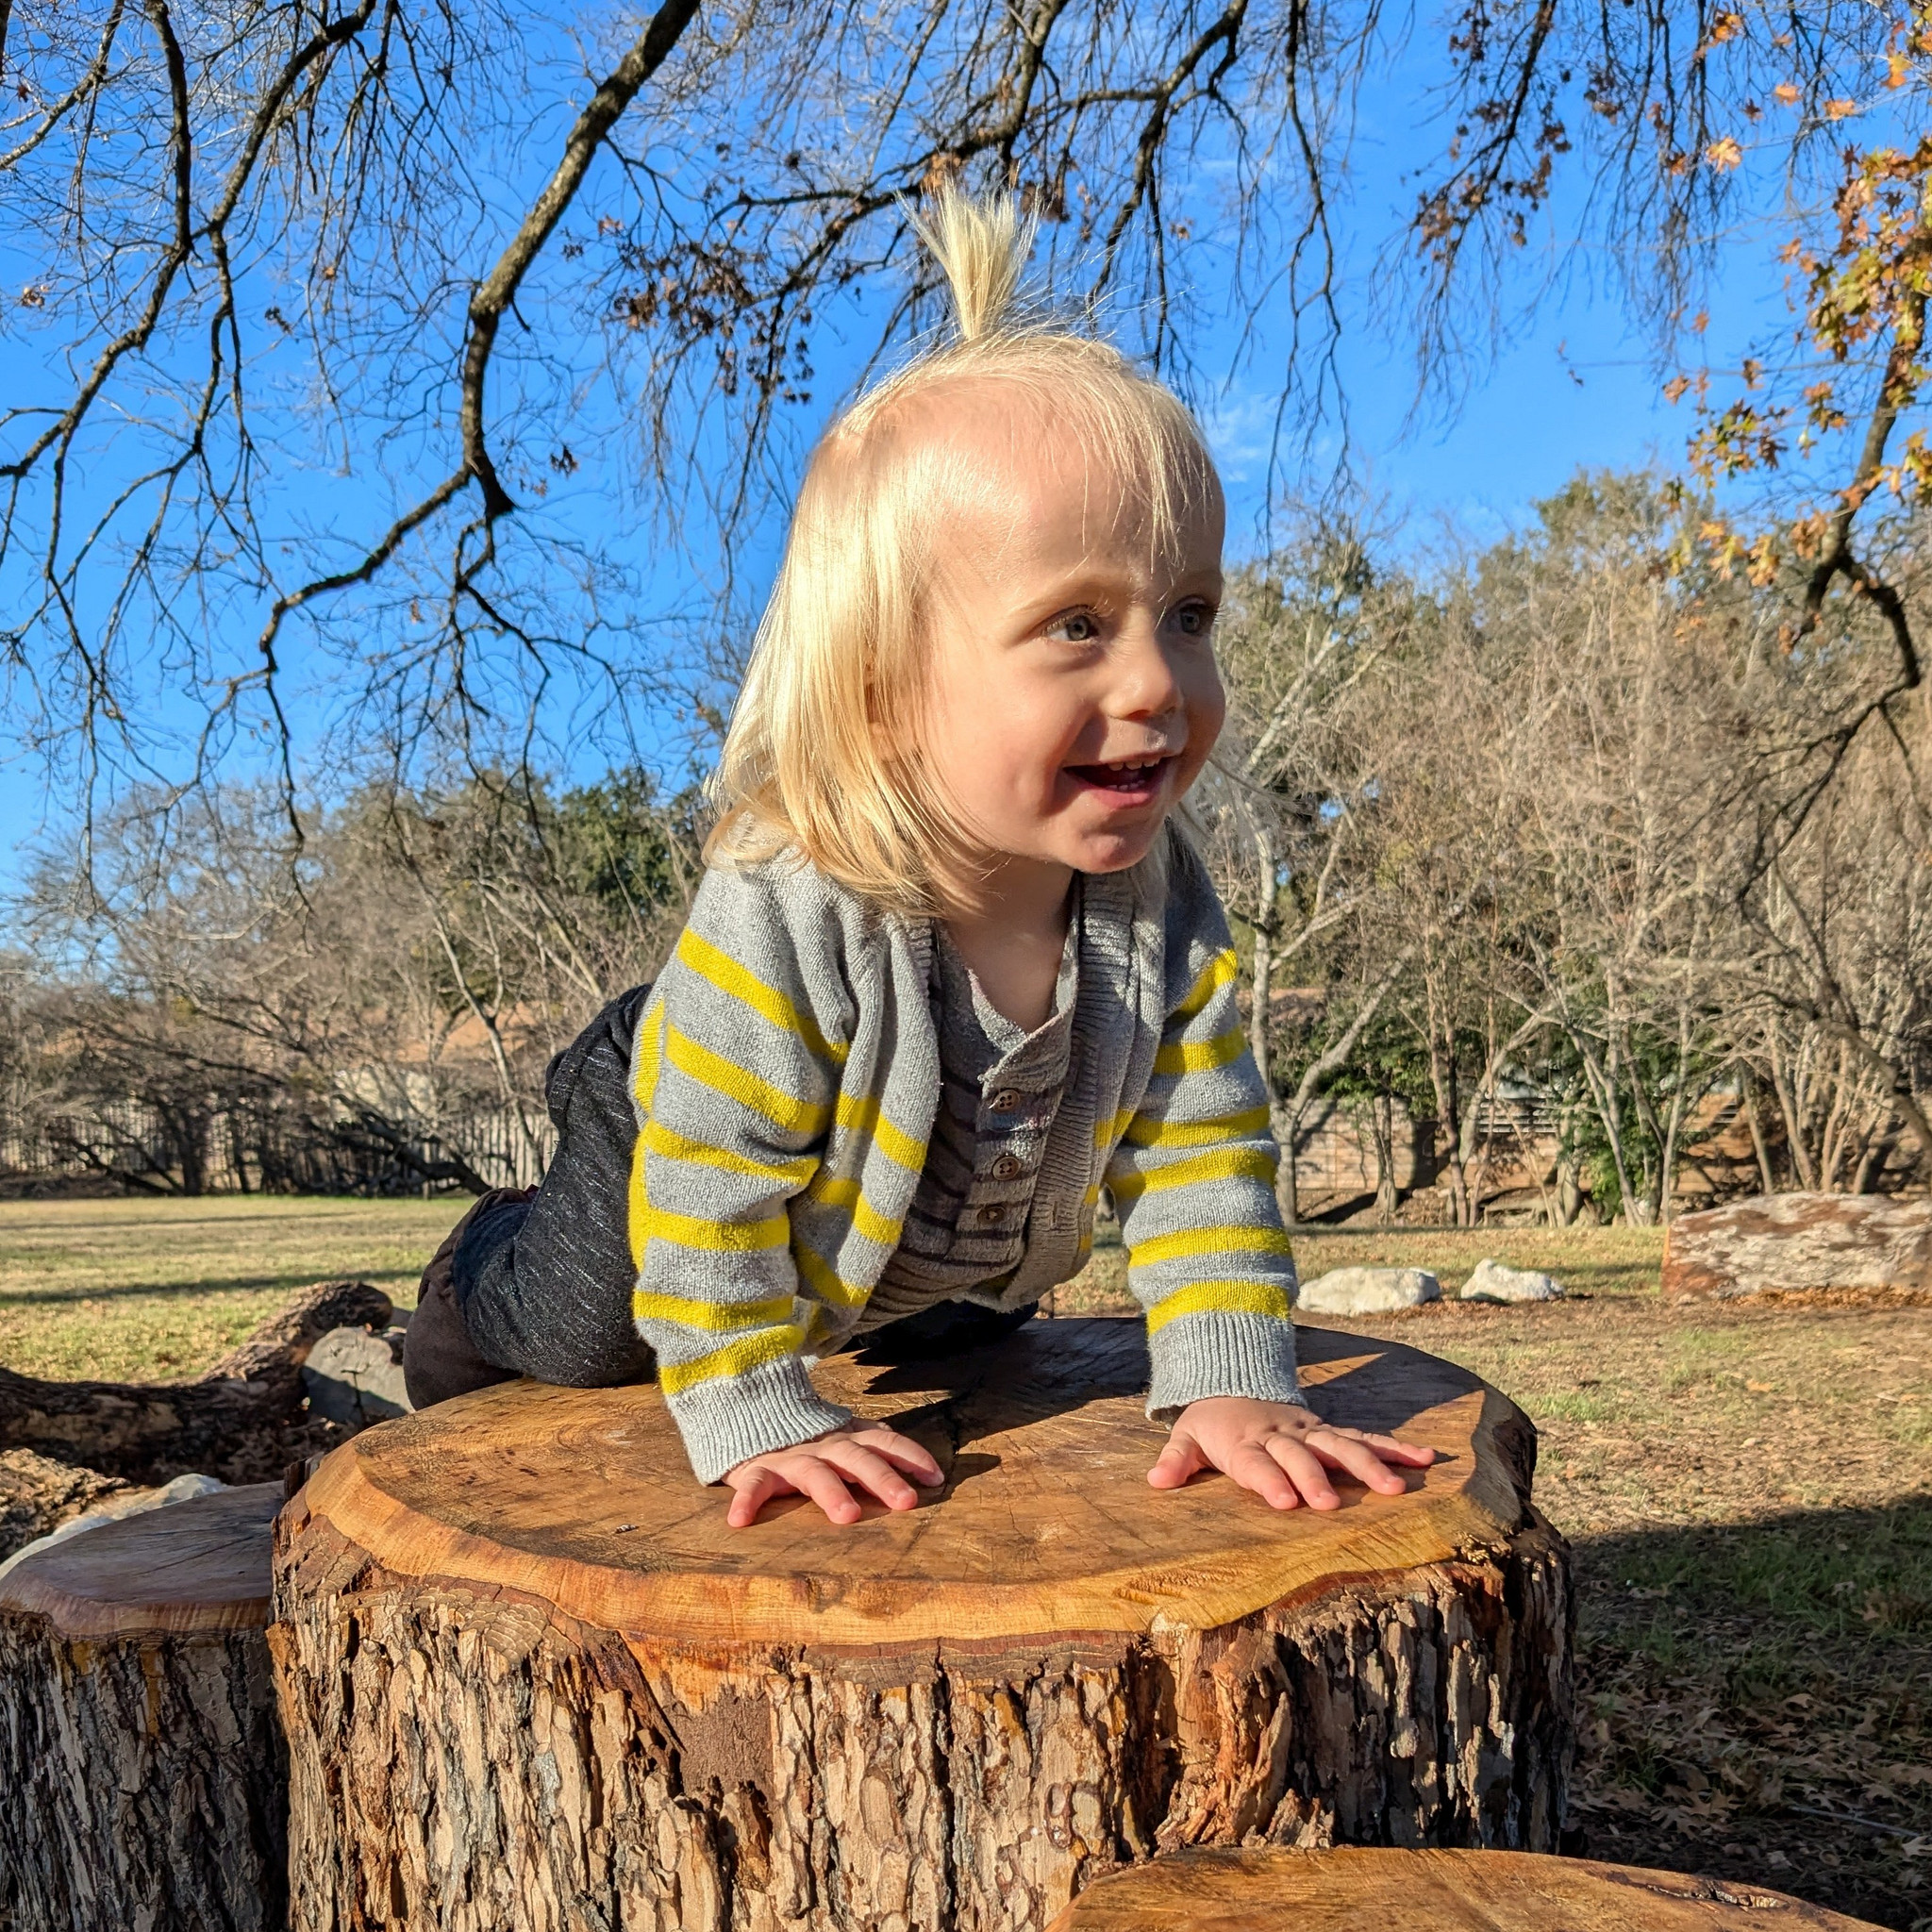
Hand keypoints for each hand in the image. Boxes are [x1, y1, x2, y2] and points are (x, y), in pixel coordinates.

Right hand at [722, 1422, 943, 1527]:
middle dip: (883, 1478)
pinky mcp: (758, 1469)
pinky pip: (752, 1485)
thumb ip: (872, 1441)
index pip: (885, 1442)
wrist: (751, 1415)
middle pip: (857, 1458)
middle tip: (907, 1502)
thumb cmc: (808, 1438)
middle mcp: (825, 1446)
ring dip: (831, 1492)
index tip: (936, 1478)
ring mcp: (791, 1458)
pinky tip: (739, 1521)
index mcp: (848, 1439)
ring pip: (814, 1473)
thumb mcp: (844, 1436)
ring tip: (847, 1516)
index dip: (911, 1456)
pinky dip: (746, 1501)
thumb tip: (913, 1453)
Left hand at [1148, 1395, 1436, 1510]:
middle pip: (1301, 1456)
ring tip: (1396, 1489)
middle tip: (1331, 1504)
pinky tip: (1425, 1459)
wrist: (1234, 1381)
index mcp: (1245, 1442)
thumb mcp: (1187, 1435)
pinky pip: (1365, 1438)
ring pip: (1341, 1446)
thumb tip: (1155, 1483)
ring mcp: (1310, 1431)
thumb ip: (1176, 1460)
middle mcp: (1282, 1435)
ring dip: (1368, 1466)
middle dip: (1316, 1478)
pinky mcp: (1330, 1431)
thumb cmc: (1211, 1422)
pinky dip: (1395, 1448)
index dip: (1269, 1479)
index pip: (1257, 1463)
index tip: (1284, 1501)